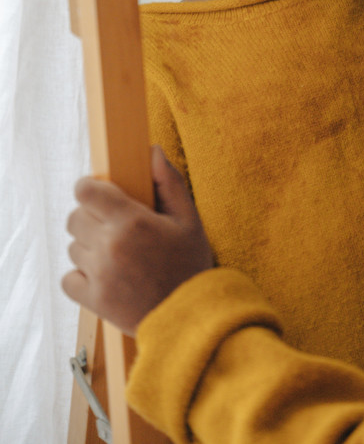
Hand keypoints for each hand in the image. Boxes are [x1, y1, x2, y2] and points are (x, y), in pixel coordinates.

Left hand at [62, 146, 214, 334]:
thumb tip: (153, 151)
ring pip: (73, 247)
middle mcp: (110, 246)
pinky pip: (68, 278)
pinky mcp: (92, 300)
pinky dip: (81, 275)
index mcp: (132, 221)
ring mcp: (99, 275)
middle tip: (115, 225)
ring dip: (89, 246)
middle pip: (75, 218)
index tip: (102, 193)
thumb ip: (169, 182)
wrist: (189, 318)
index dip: (90, 188)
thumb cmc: (190, 265)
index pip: (85, 192)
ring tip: (116, 253)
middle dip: (91, 217)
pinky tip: (104, 274)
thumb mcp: (189, 219)